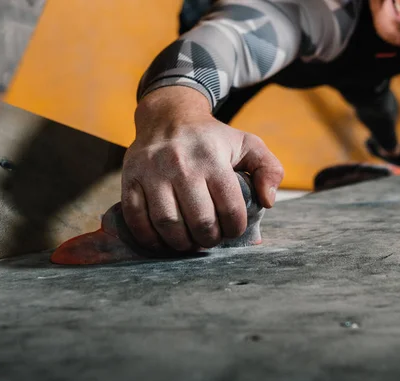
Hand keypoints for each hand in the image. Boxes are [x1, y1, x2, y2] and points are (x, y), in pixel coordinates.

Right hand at [121, 87, 283, 251]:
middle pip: (199, 220)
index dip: (236, 227)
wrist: (168, 117)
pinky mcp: (130, 178)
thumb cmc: (213, 139)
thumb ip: (269, 170)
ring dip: (182, 243)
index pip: (230, 207)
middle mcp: (182, 165)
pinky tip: (163, 240)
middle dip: (210, 239)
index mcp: (213, 158)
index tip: (234, 229)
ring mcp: (152, 172)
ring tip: (190, 242)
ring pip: (167, 223)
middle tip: (211, 239)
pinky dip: (150, 238)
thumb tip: (268, 202)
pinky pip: (136, 218)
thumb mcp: (248, 145)